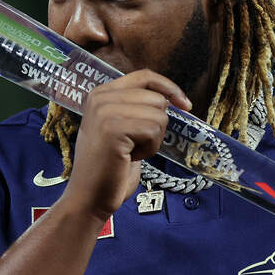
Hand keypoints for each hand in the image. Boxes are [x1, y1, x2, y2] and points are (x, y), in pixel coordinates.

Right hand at [59, 69, 191, 220]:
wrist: (89, 197)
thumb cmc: (111, 168)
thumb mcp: (121, 127)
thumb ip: (136, 108)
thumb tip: (171, 98)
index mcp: (101, 93)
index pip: (145, 76)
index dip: (169, 87)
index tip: (186, 105)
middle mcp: (100, 97)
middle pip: (157, 98)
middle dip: (157, 126)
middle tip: (136, 145)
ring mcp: (104, 111)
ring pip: (159, 115)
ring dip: (153, 140)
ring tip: (131, 152)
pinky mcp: (113, 129)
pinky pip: (153, 131)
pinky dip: (150, 149)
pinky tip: (130, 158)